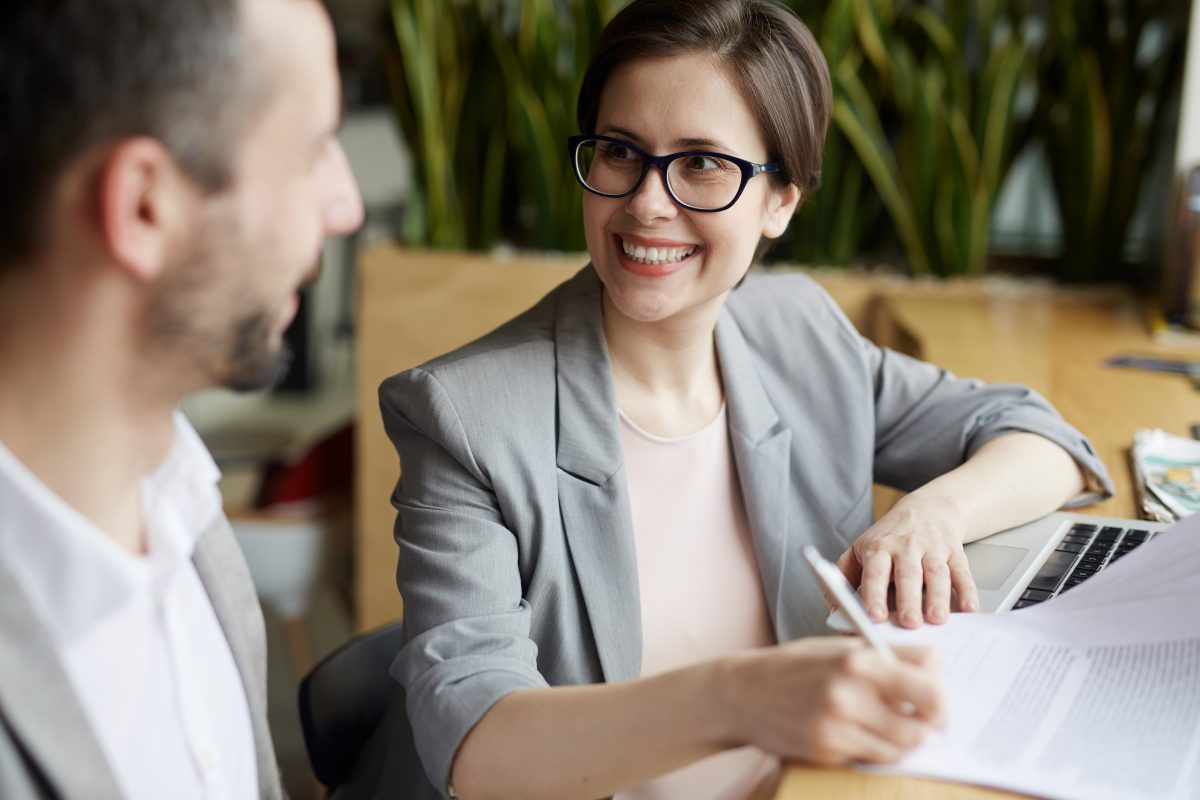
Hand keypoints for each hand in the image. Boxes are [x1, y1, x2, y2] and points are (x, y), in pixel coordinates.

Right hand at [719, 638, 944, 765]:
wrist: (741, 693)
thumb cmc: (794, 666)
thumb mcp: (840, 647)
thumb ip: (891, 655)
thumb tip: (938, 664)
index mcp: (858, 660)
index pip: (928, 687)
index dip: (941, 702)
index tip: (938, 705)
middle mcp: (849, 694)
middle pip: (918, 727)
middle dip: (926, 728)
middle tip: (921, 723)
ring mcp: (836, 727)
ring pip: (898, 749)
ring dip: (901, 742)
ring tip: (887, 727)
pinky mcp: (826, 751)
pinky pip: (869, 758)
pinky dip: (872, 750)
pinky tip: (856, 733)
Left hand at [836, 494, 978, 627]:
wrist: (927, 508)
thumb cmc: (889, 536)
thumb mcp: (860, 548)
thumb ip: (845, 577)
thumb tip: (834, 608)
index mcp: (878, 548)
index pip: (874, 573)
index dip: (874, 594)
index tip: (874, 616)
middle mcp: (906, 547)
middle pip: (907, 575)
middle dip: (908, 600)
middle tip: (909, 624)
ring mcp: (932, 550)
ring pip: (936, 574)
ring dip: (938, 598)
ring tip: (937, 619)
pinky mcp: (955, 553)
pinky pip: (962, 573)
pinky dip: (967, 591)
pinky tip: (969, 608)